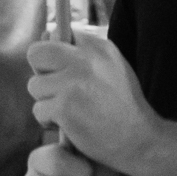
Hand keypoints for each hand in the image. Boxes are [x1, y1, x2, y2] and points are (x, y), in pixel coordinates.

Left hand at [28, 29, 158, 173]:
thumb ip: (81, 53)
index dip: (55, 56)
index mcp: (99, 47)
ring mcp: (73, 82)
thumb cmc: (122, 107)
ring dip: (47, 102)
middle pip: (36, 53)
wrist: (142, 141)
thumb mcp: (111, 69)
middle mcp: (86, 60)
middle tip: (59, 90)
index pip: (59, 34)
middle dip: (41, 73)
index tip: (66, 72)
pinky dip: (49, 121)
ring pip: (35, 85)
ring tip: (72, 111)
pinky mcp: (64, 106)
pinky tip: (70, 125)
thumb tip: (44, 34)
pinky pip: (38, 110)